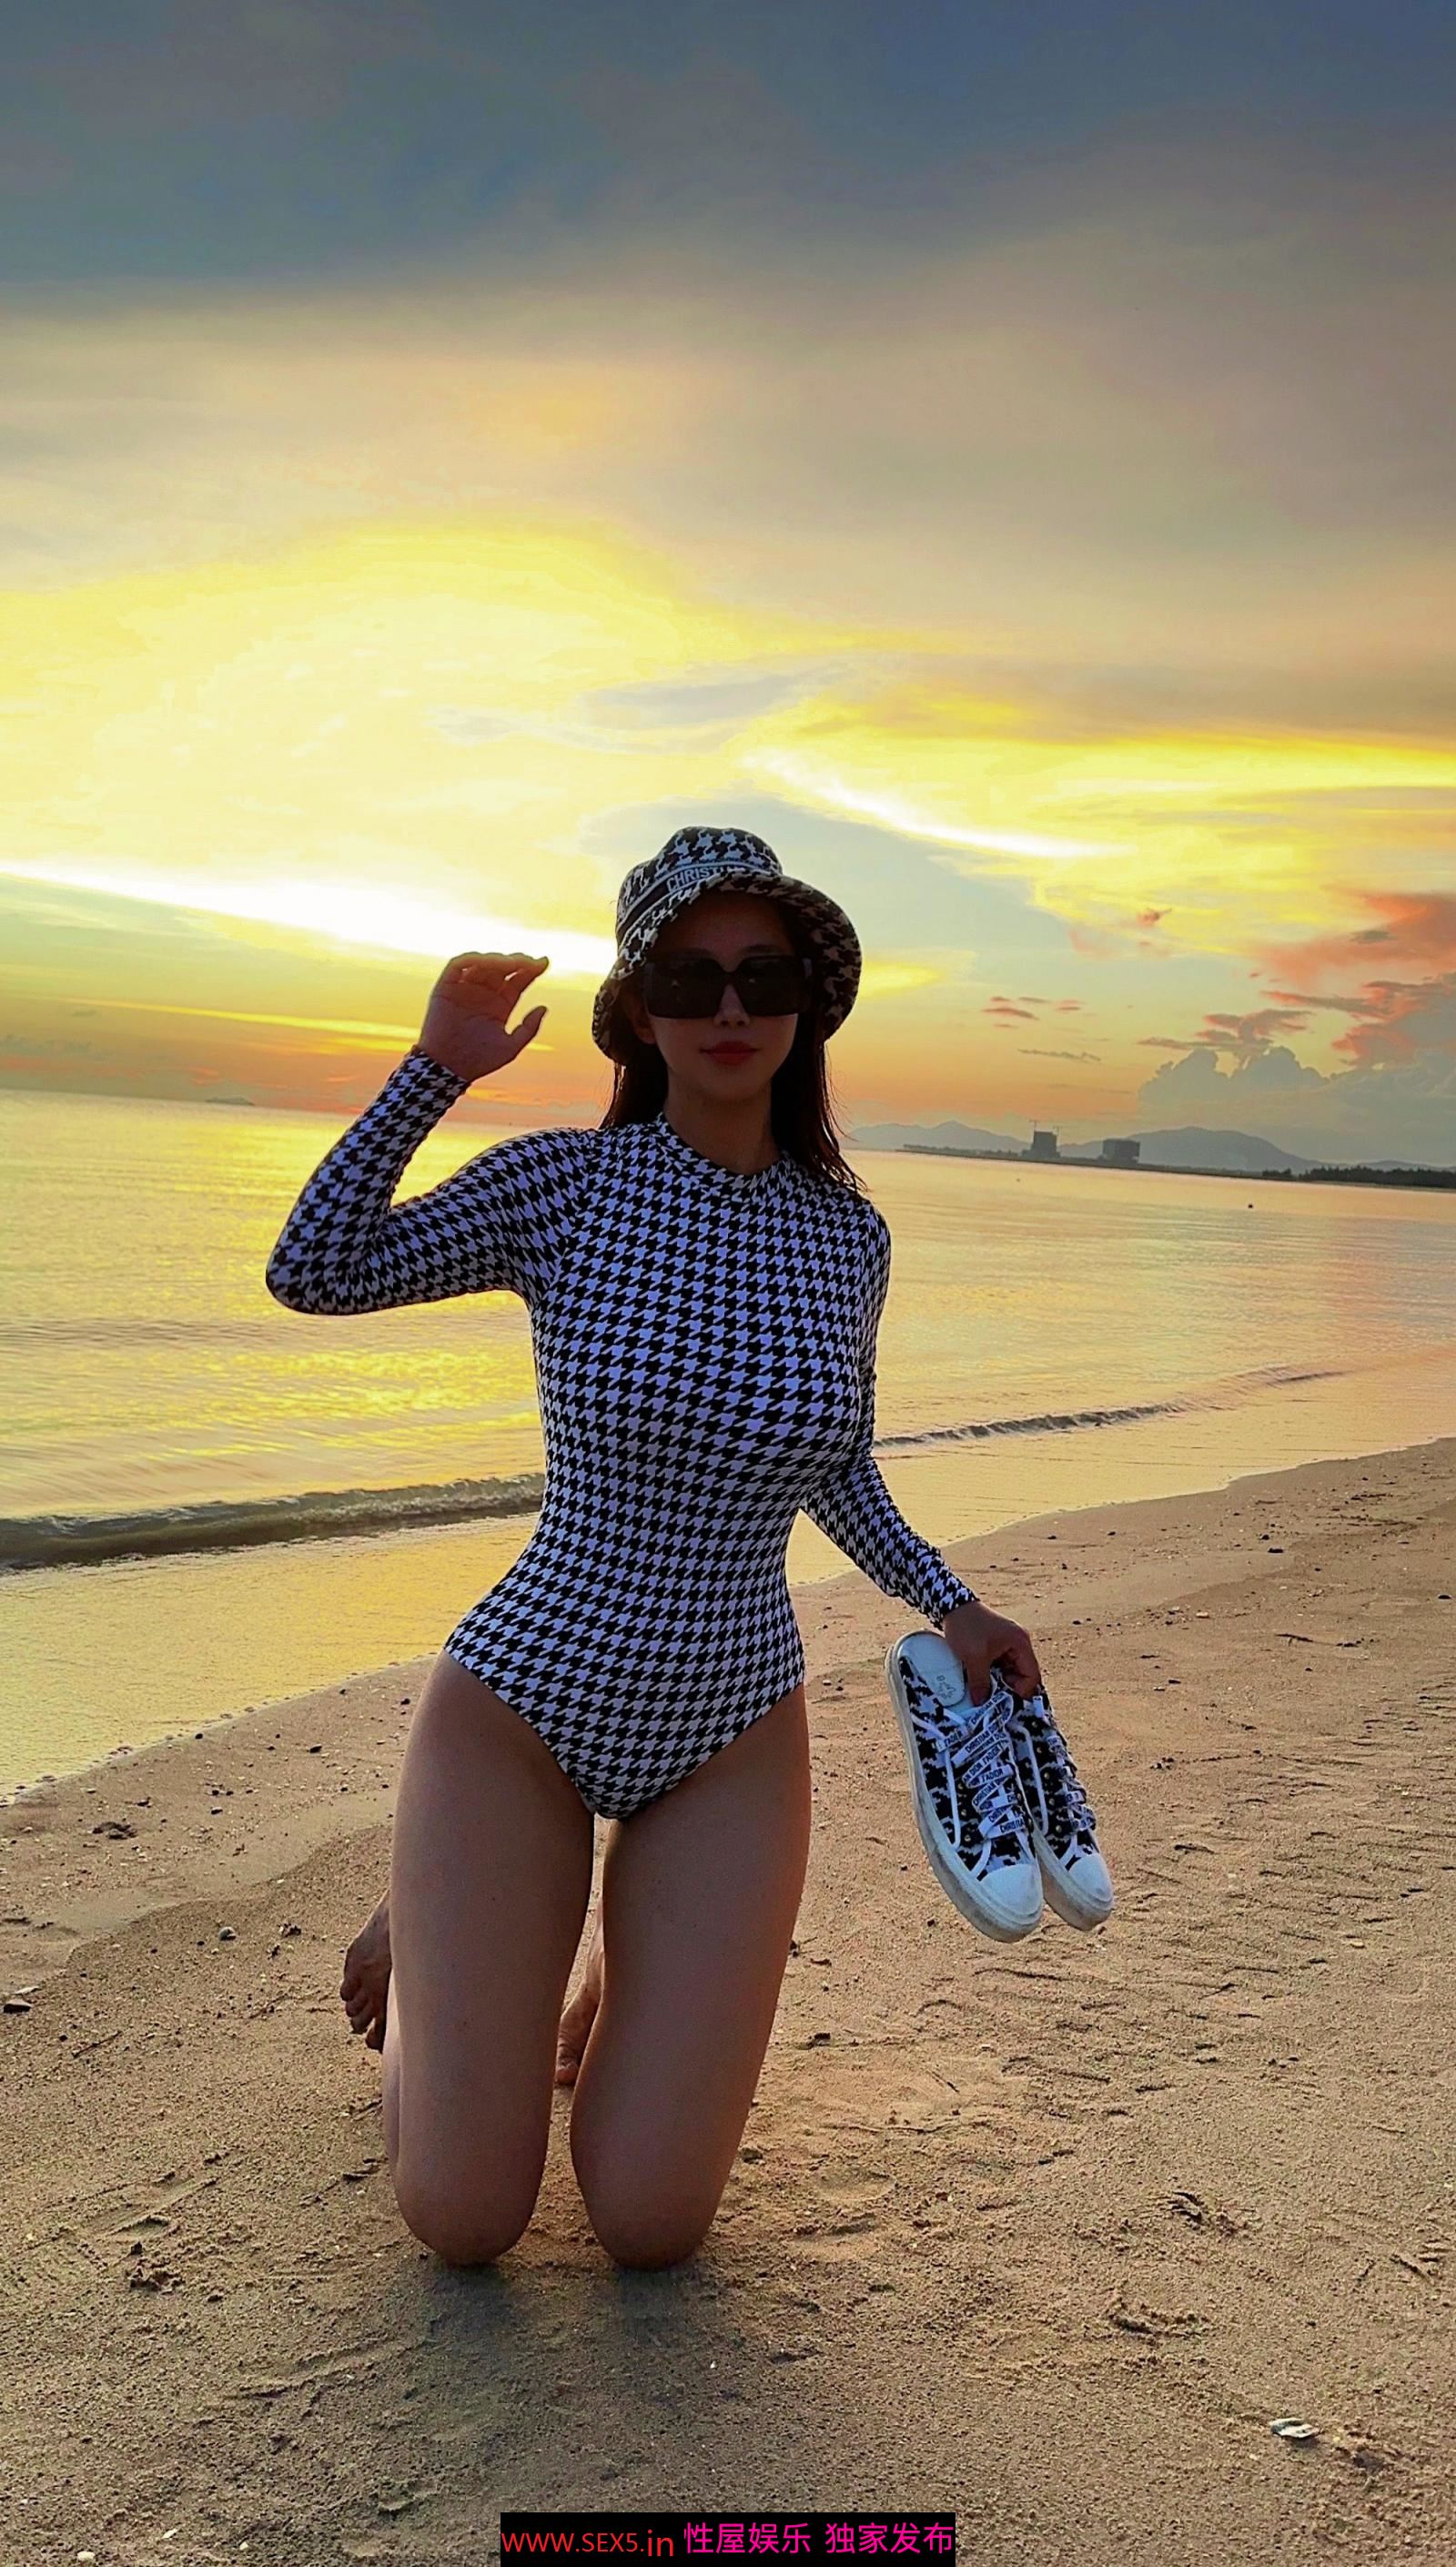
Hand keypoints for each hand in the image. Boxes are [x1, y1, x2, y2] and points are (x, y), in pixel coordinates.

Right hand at [416, 951, 549, 1084]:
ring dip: (498, 959)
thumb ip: (529, 1029)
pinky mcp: (446, 987)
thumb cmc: (479, 1061)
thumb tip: (543, 1007)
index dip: (531, 969)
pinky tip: (489, 961)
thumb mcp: (511, 1047)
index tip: (544, 962)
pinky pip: (459, 965)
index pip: (518, 980)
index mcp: (500, 1005)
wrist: (448, 1068)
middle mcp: (484, 994)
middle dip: (518, 962)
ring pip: (483, 963)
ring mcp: (465, 989)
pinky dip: (474, 959)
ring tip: (512, 963)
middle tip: (529, 962)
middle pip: (503, 969)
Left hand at [940, 1598, 1042, 1708]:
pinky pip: (1000, 1665)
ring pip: (1010, 1671)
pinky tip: (980, 1678)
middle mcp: (1019, 1643)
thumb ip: (980, 1682)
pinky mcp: (996, 1645)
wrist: (951, 1606)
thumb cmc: (967, 1626)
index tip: (1005, 1698)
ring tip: (984, 1687)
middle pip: (1022, 1674)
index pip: (1032, 1674)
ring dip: (999, 1681)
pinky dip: (992, 1674)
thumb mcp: (974, 1657)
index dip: (1022, 1690)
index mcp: (1020, 1643)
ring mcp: (1008, 1644)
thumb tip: (981, 1702)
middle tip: (993, 1695)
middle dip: (1009, 1687)